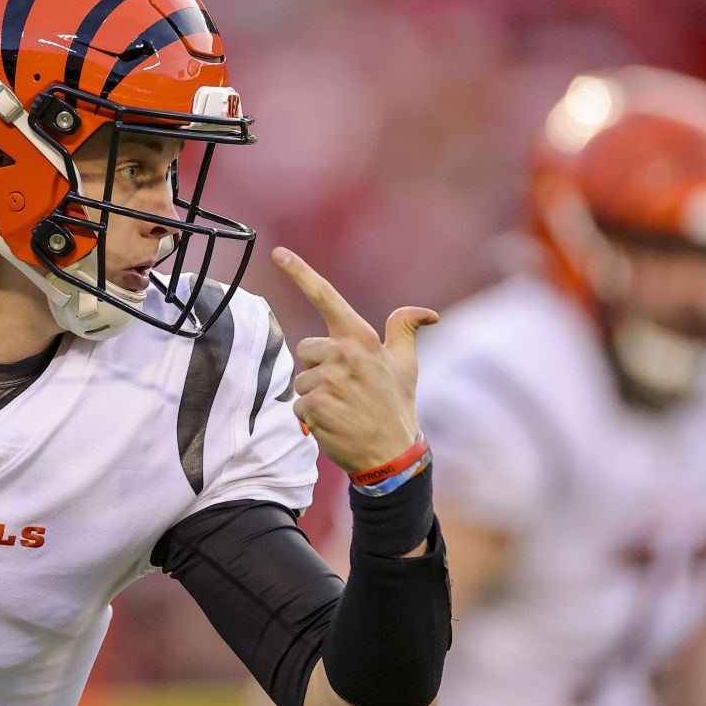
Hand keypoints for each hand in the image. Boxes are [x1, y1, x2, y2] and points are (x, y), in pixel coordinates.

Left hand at [272, 247, 437, 475]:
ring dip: (314, 395)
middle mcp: (343, 354)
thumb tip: (427, 313)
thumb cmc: (396, 405)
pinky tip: (332, 422)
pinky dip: (309, 416)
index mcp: (361, 338)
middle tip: (344, 388)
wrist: (390, 453)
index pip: (326, 298)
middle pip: (305, 349)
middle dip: (317, 368)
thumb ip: (405, 331)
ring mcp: (328, 380)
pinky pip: (297, 404)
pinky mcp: (314, 405)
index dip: (300, 273)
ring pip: (300, 380)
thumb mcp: (406, 365)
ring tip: (341, 407)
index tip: (278, 252)